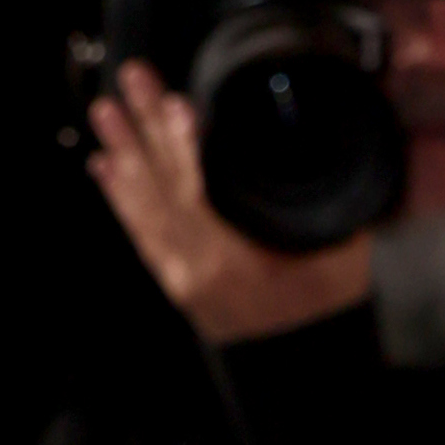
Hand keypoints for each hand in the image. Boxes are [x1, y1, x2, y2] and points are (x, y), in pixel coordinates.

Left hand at [86, 56, 371, 345]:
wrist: (308, 365)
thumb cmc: (329, 312)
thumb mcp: (341, 257)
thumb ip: (323, 210)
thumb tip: (318, 150)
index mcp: (234, 264)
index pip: (198, 193)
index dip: (184, 145)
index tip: (174, 102)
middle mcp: (198, 272)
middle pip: (164, 189)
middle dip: (145, 128)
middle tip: (131, 79)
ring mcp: (182, 279)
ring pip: (144, 208)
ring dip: (123, 153)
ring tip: (105, 110)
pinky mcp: (178, 283)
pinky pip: (140, 234)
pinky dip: (120, 198)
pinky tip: (103, 167)